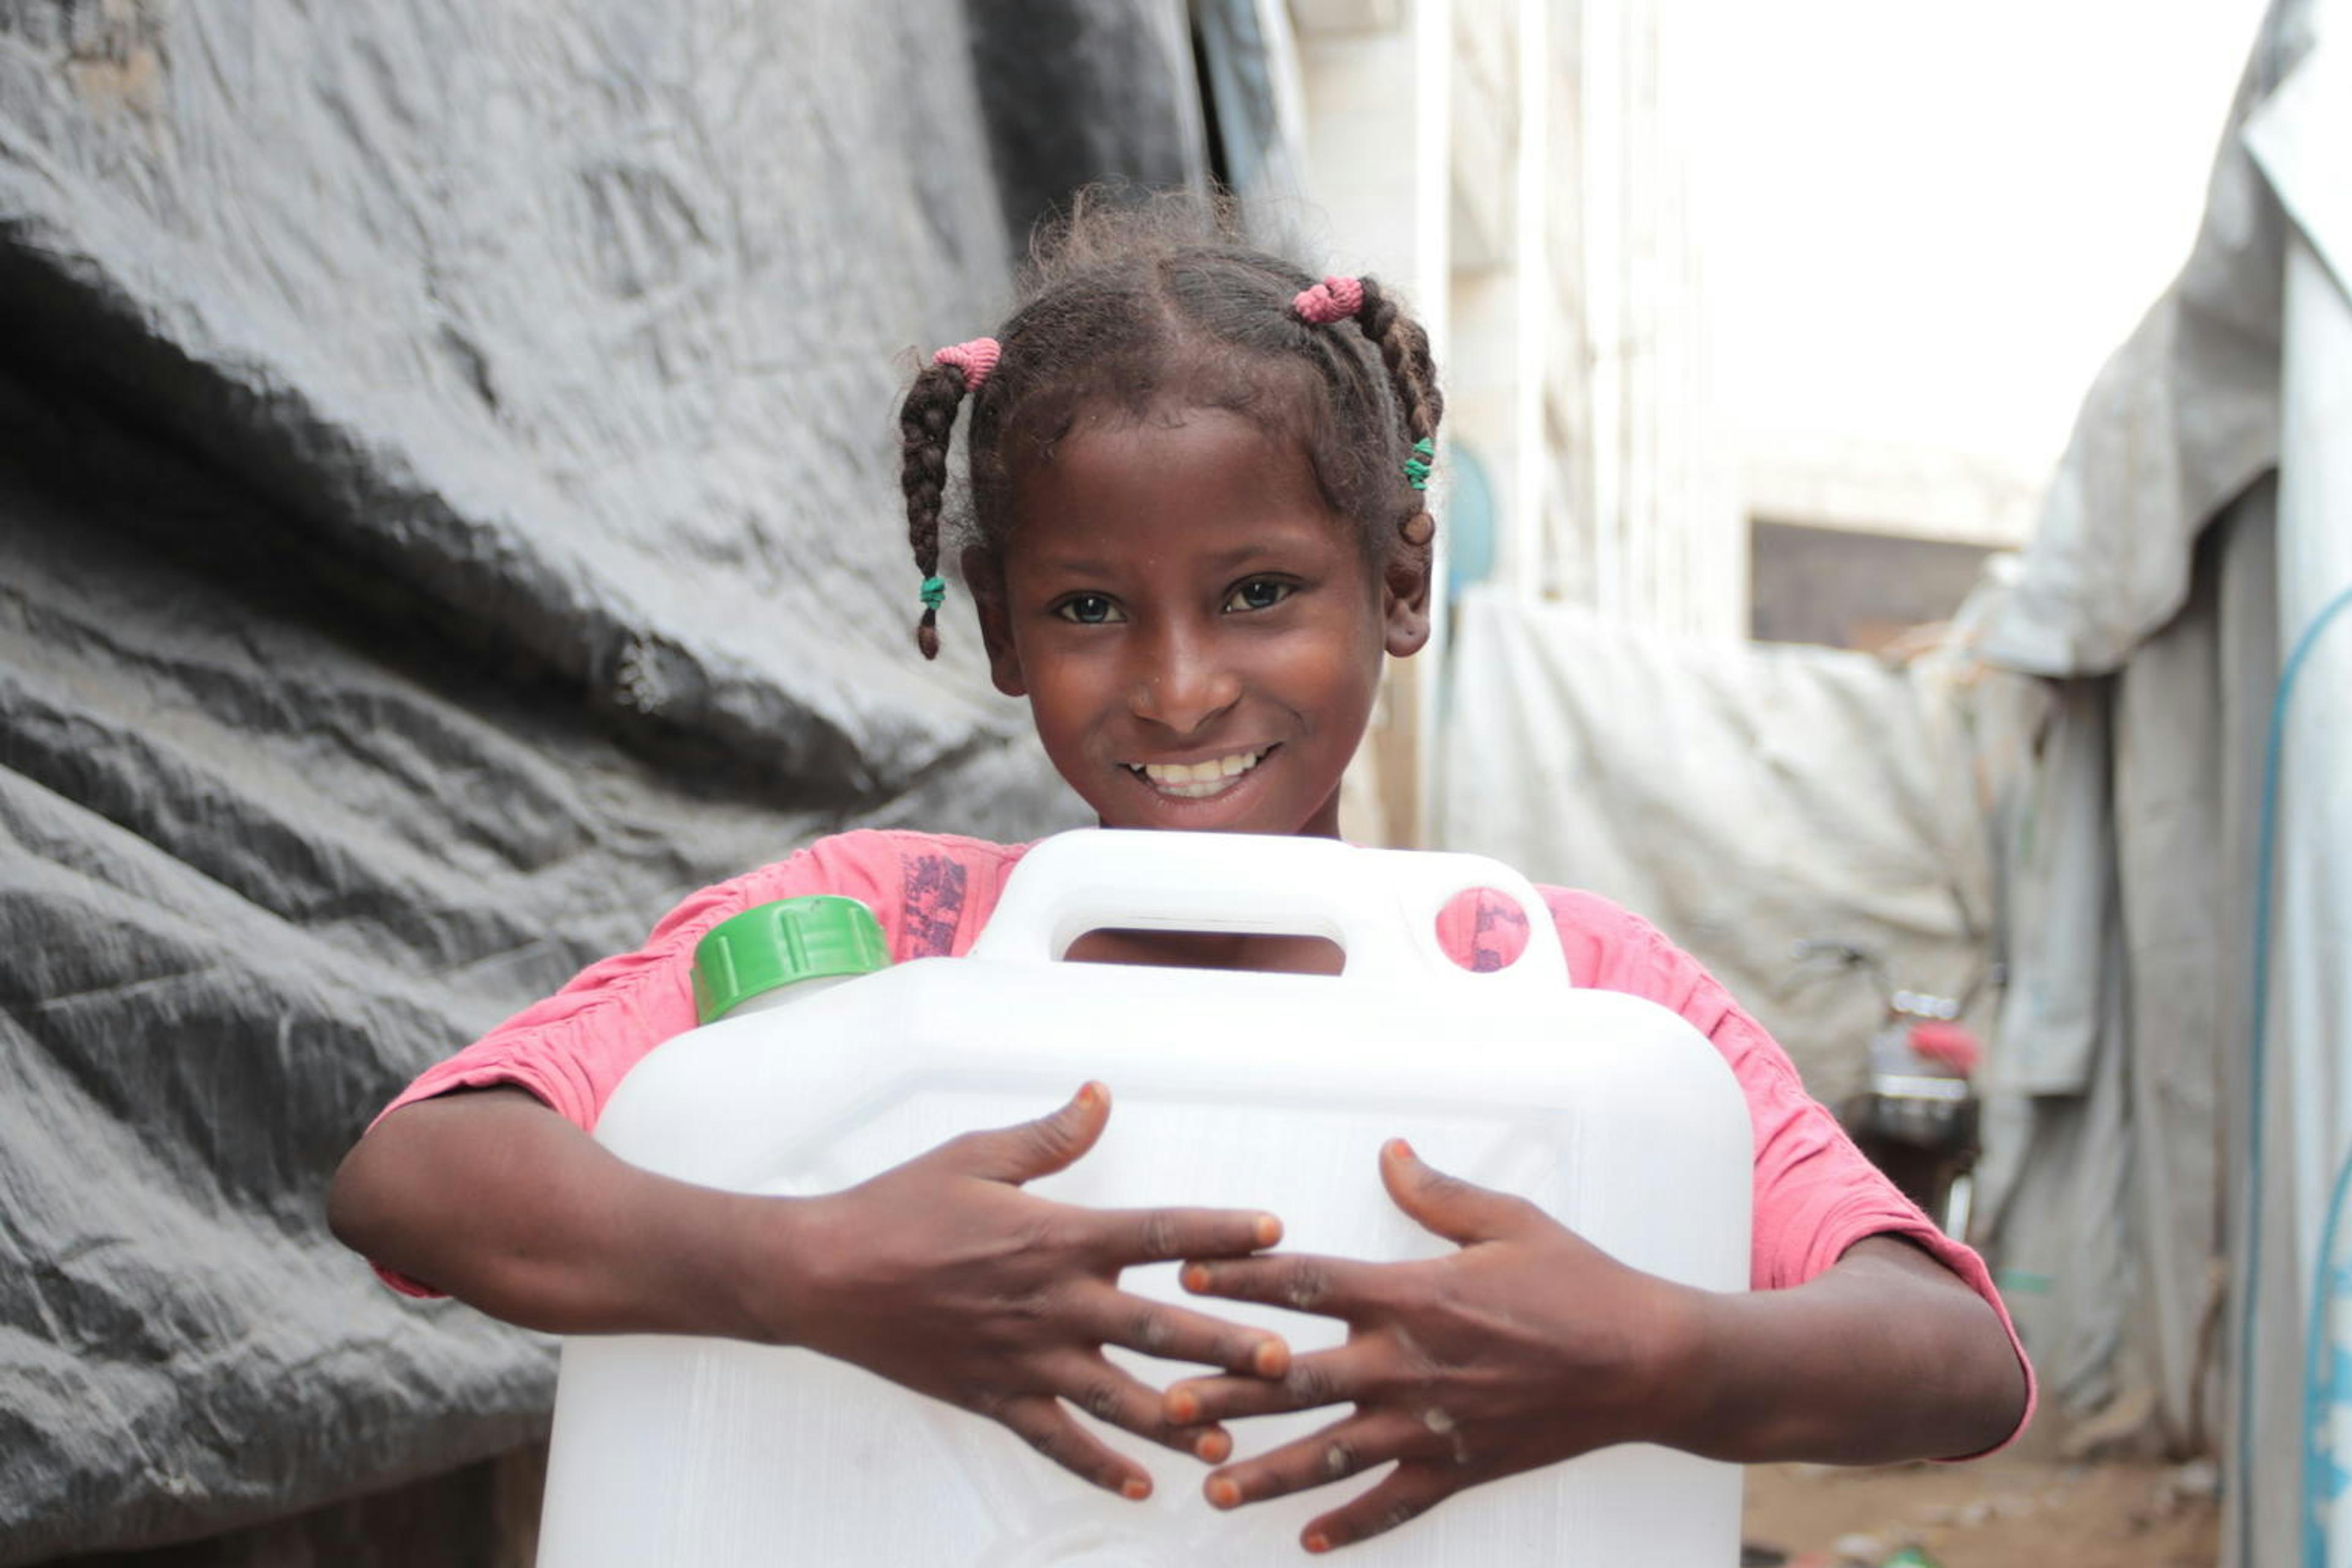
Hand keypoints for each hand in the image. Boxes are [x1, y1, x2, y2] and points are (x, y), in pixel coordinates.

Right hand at [772, 1083, 1292, 1499]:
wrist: (821, 1274)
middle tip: (1284, 1363)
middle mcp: (1053, 1303)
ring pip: (1119, 1399)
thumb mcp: (975, 1155)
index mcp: (1055, 1236)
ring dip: (1178, 1422)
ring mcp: (1026, 1358)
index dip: (1221, 1231)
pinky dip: (1100, 1467)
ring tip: (1231, 1440)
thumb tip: (1101, 1096)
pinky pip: (1057, 1442)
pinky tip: (1143, 1487)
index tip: (1276, 1232)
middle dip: (1225, 1346)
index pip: (1159, 1232)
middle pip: (1158, 1327)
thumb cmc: (897, 1207)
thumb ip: (1050, 1135)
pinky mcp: (995, 1397)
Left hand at [1162, 1139, 1701, 1551]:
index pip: (1308, 1283)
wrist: (1649, 1363)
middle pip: (1298, 1381)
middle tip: (1165, 1404)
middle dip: (1227, 1393)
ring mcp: (1432, 1425)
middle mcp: (1409, 1364)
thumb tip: (1389, 1153)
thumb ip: (1436, 1193)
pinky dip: (1350, 1527)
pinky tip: (1308, 1545)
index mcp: (1414, 1296)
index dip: (1243, 1277)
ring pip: (1331, 1456)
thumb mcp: (1509, 1221)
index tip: (1186, 1276)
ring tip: (1211, 1489)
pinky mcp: (1461, 1469)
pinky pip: (1394, 1506)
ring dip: (1268, 1474)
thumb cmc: (1579, 1282)